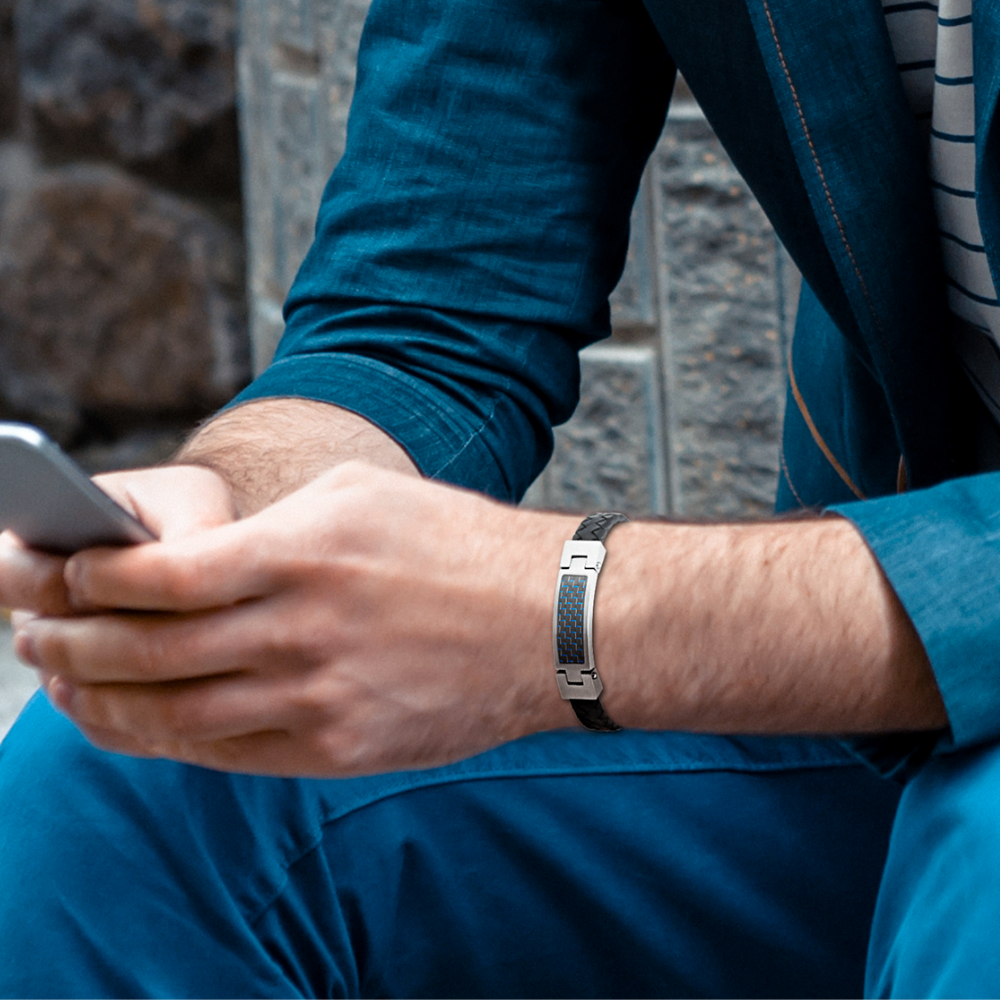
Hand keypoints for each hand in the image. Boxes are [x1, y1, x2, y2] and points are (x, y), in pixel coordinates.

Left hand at [11, 462, 578, 775]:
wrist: (547, 621)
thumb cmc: (455, 546)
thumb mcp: (359, 497)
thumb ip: (264, 530)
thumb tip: (187, 566)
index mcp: (300, 552)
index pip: (155, 577)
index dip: (88, 581)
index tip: (60, 577)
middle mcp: (299, 631)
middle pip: (145, 653)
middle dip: (69, 646)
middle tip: (34, 639)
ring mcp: (318, 700)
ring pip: (174, 715)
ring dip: (104, 702)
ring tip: (69, 687)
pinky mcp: (338, 749)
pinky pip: (228, 753)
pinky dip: (168, 740)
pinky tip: (143, 723)